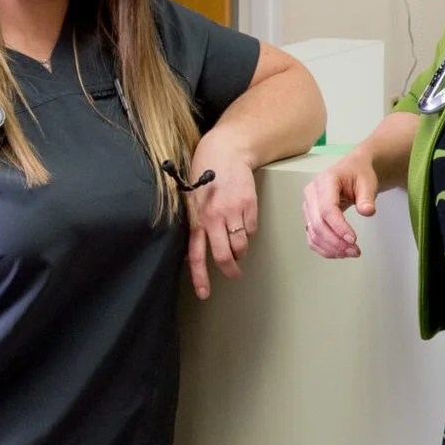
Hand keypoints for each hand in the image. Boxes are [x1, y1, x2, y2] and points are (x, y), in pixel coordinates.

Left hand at [185, 140, 259, 297]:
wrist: (226, 151)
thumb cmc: (206, 173)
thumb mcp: (193, 199)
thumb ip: (196, 224)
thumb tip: (196, 250)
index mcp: (197, 218)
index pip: (196, 254)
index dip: (200, 277)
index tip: (204, 293)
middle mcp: (213, 217)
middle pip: (223, 255)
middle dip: (230, 269)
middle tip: (234, 274)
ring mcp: (232, 212)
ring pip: (241, 245)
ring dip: (240, 250)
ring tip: (238, 245)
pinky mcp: (248, 205)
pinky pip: (251, 229)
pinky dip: (249, 231)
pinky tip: (243, 221)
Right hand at [301, 151, 379, 259]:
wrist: (353, 170)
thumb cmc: (359, 173)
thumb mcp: (368, 181)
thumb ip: (367, 197)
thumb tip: (367, 211)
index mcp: (326, 181)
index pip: (327, 208)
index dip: (339, 227)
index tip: (353, 239)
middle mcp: (312, 193)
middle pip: (318, 223)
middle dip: (336, 241)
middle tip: (355, 251)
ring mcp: (309, 206)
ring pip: (313, 233)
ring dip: (331, 248)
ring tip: (351, 253)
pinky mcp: (310, 217)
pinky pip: (313, 237)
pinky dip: (325, 248)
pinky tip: (340, 253)